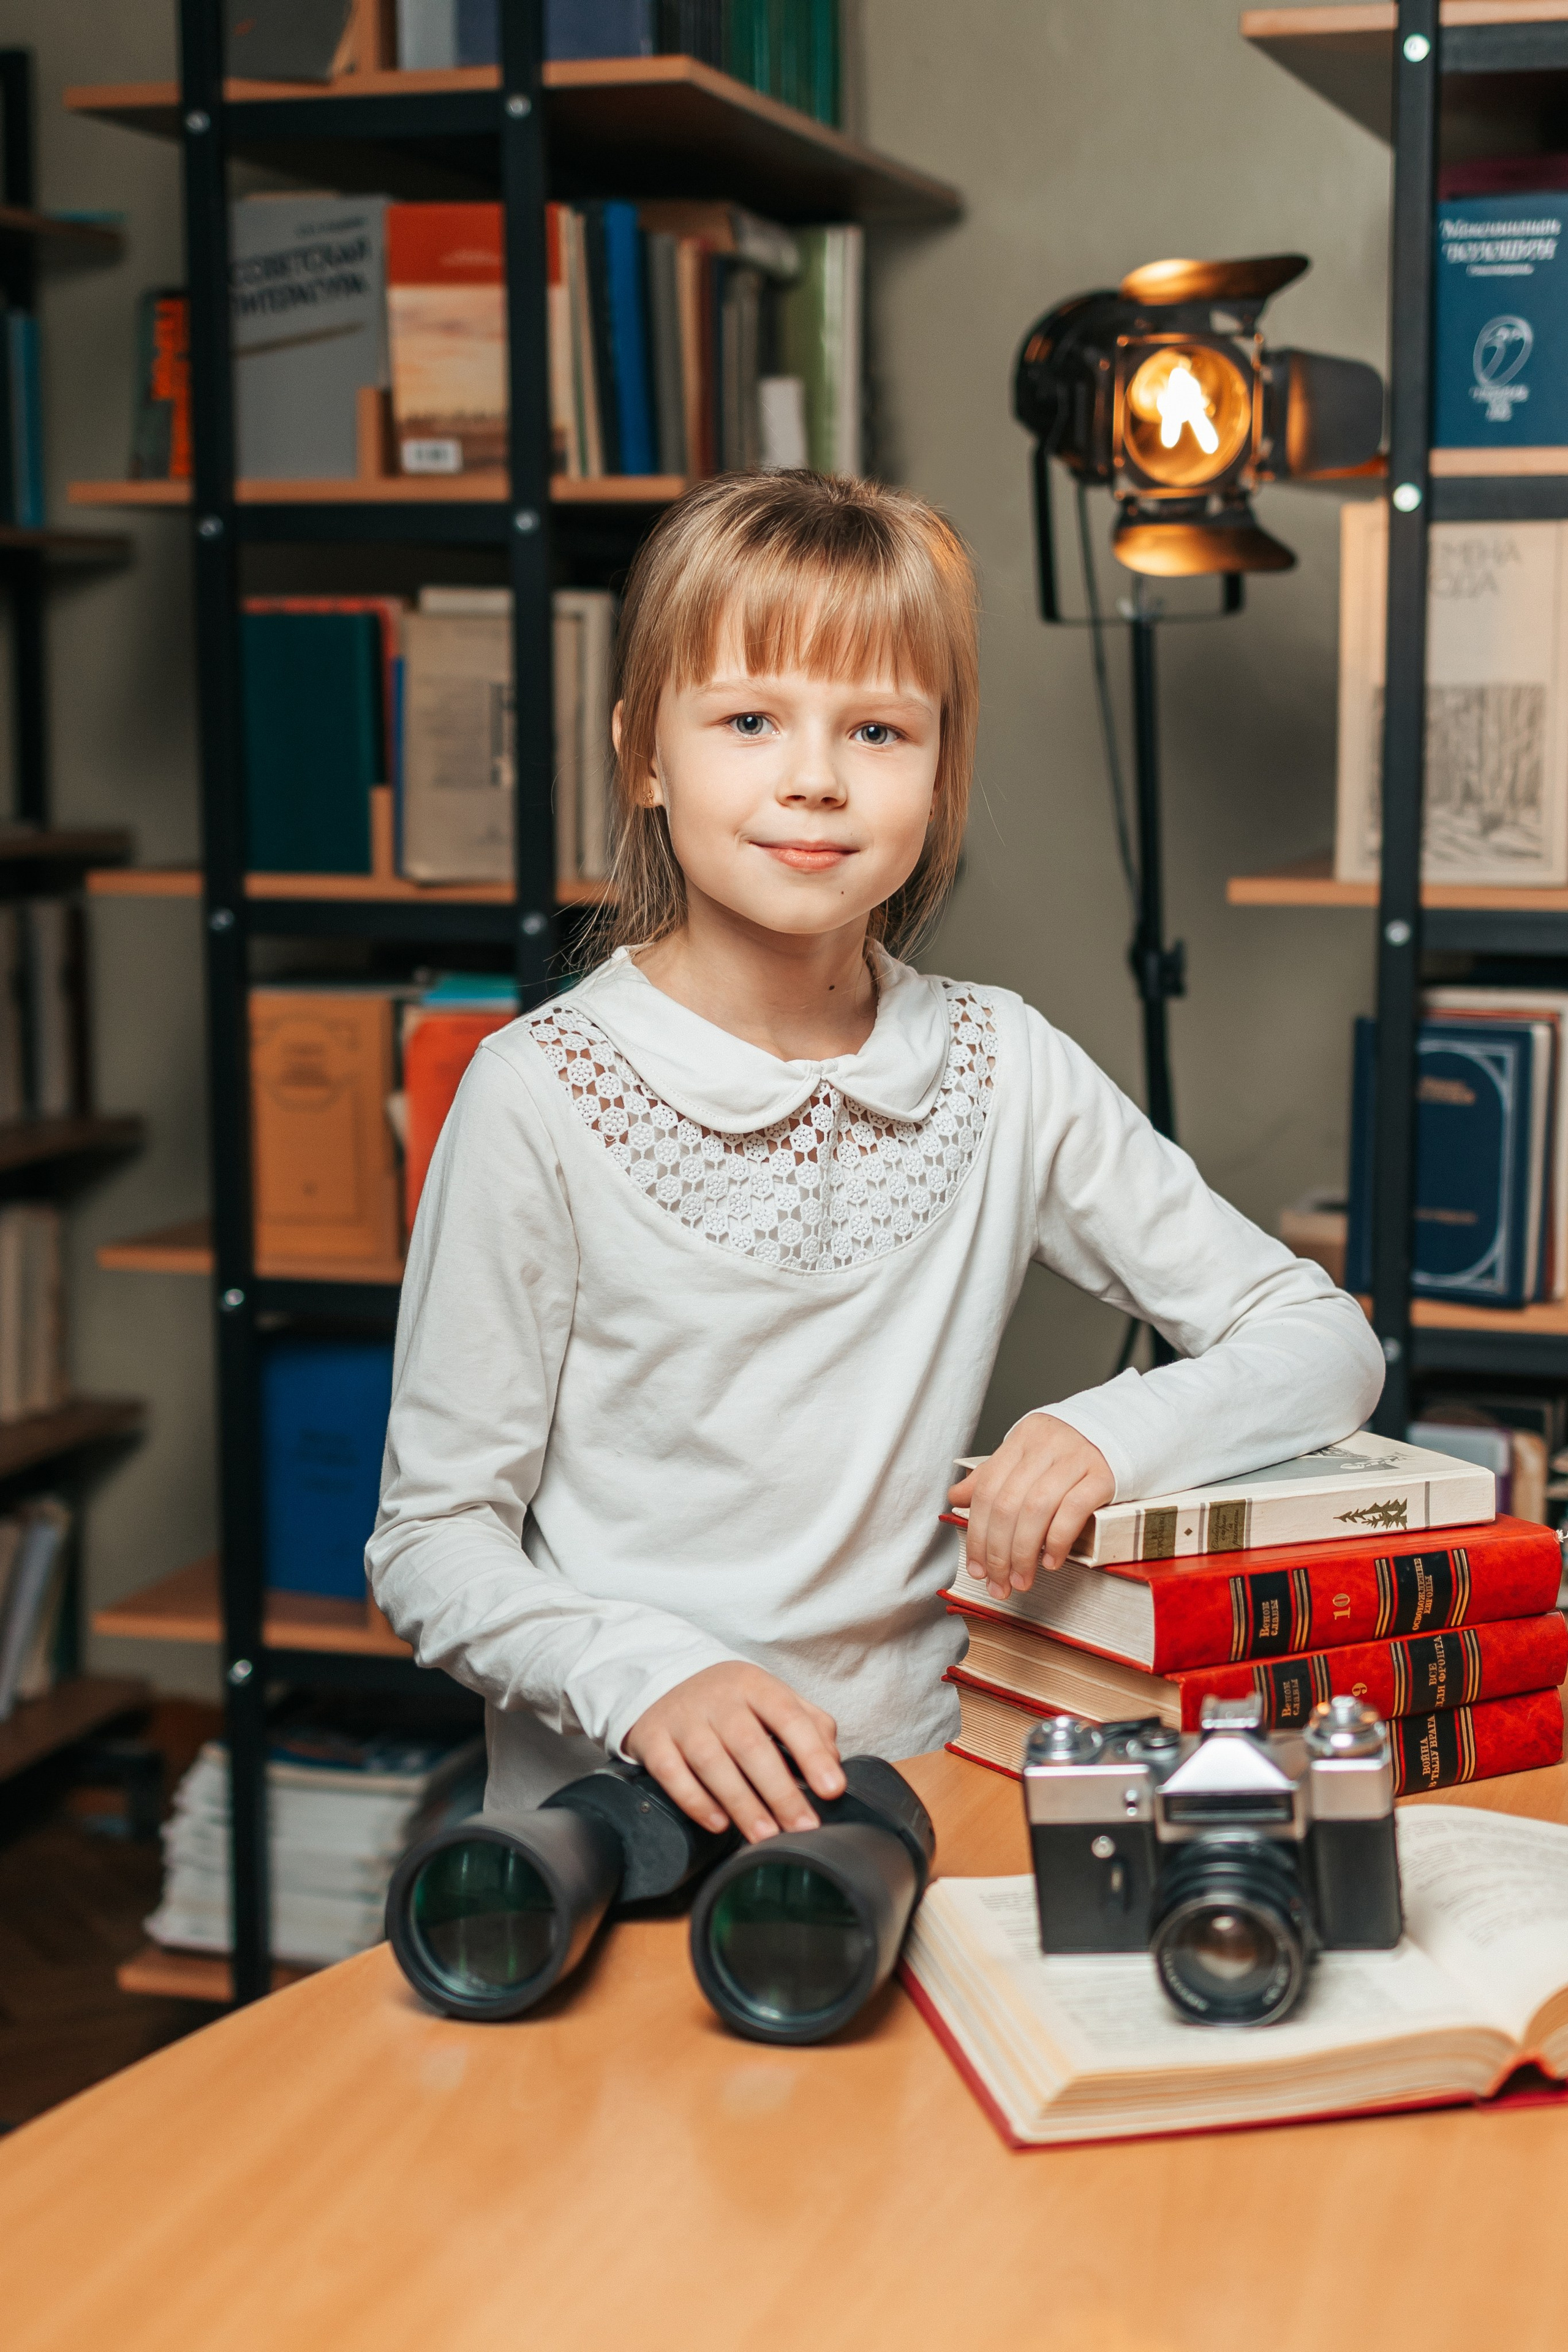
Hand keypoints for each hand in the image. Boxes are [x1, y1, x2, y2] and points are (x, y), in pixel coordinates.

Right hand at [624, 1661, 844, 1842]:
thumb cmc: (731, 1701)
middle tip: (802, 1826)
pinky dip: (696, 1801)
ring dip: (742, 1803)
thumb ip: (809, 1724)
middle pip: (750, 1745)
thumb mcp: (771, 1698)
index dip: (812, 1754)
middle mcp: (717, 1699)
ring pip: (711, 1762)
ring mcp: (682, 1718)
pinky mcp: (653, 1740)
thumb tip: (833, 1762)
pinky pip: (672, 1773)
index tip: (832, 1789)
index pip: (788, 1716)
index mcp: (753, 1684)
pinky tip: (719, 1823)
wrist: (665, 1681)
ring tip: (766, 1835)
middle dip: (780, 1791)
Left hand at [949, 1414, 1113, 1598]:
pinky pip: (1074, 1510)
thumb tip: (956, 1498)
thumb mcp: (1028, 1456)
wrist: (1124, 1430)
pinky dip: (1057, 1540)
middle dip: (998, 1552)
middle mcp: (1046, 1444)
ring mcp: (1076, 1458)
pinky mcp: (1104, 1474)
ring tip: (1021, 1579)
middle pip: (1008, 1504)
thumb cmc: (1070, 1451)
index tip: (976, 1567)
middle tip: (998, 1583)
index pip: (987, 1490)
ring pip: (1036, 1509)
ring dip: (1024, 1553)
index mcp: (1022, 1439)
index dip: (977, 1534)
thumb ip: (993, 1476)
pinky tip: (1051, 1561)